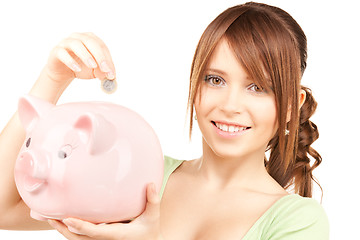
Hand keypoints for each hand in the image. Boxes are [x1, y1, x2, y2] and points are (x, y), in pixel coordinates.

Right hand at [43, 32, 115, 86]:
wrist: (62, 72)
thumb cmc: (81, 68)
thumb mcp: (95, 71)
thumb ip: (103, 72)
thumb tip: (110, 76)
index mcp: (91, 39)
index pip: (102, 46)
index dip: (108, 59)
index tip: (111, 73)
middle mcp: (78, 37)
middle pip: (90, 42)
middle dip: (100, 56)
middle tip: (105, 69)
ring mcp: (66, 42)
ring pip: (76, 44)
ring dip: (86, 55)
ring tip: (93, 66)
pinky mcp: (56, 51)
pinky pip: (62, 53)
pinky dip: (70, 61)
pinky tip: (77, 69)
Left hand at [48, 183, 162, 239]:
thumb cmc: (150, 230)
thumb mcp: (153, 216)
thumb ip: (153, 200)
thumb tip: (151, 184)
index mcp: (117, 235)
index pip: (95, 232)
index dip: (80, 227)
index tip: (68, 219)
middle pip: (79, 238)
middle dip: (63, 229)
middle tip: (50, 217)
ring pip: (77, 239)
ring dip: (63, 230)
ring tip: (50, 218)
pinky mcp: (100, 239)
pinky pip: (82, 237)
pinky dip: (71, 230)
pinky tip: (63, 221)